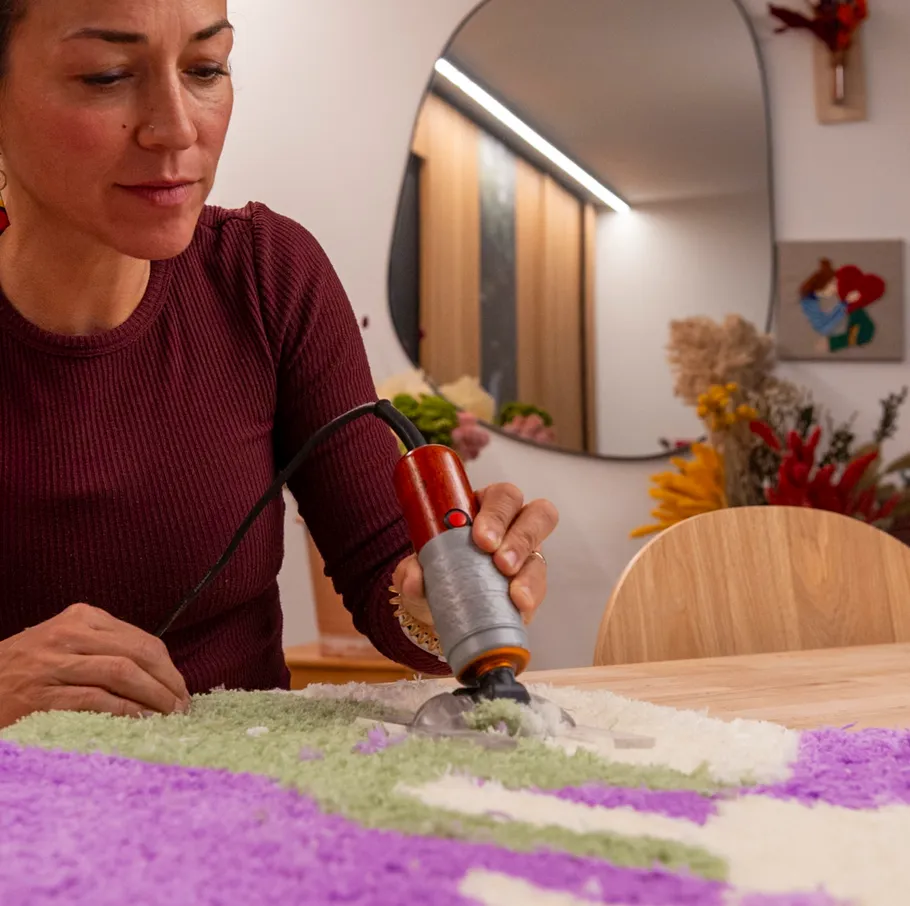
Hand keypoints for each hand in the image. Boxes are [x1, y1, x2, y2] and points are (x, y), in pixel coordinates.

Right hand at [0, 603, 190, 729]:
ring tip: (169, 716)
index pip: (142, 639)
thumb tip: (158, 676)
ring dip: (153, 697)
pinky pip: (94, 699)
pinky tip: (140, 721)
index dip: (169, 667)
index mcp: (82, 618)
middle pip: (138, 654)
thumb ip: (104, 649)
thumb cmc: (26, 669)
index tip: (181, 689)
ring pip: (122, 673)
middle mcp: (70, 634)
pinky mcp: (40, 694)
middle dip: (167, 682)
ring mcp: (53, 663)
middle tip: (182, 706)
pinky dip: (123, 710)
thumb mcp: (66, 645)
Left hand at [392, 483, 557, 626]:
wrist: (441, 609)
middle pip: (537, 514)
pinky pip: (540, 586)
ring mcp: (527, 554)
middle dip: (519, 537)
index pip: (502, 496)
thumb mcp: (417, 570)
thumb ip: (410, 572)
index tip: (481, 538)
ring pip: (541, 551)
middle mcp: (513, 525)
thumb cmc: (435, 574)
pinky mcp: (533, 585)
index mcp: (485, 507)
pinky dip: (530, 597)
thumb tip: (413, 580)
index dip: (497, 513)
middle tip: (499, 562)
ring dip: (529, 571)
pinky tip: (519, 609)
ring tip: (513, 592)